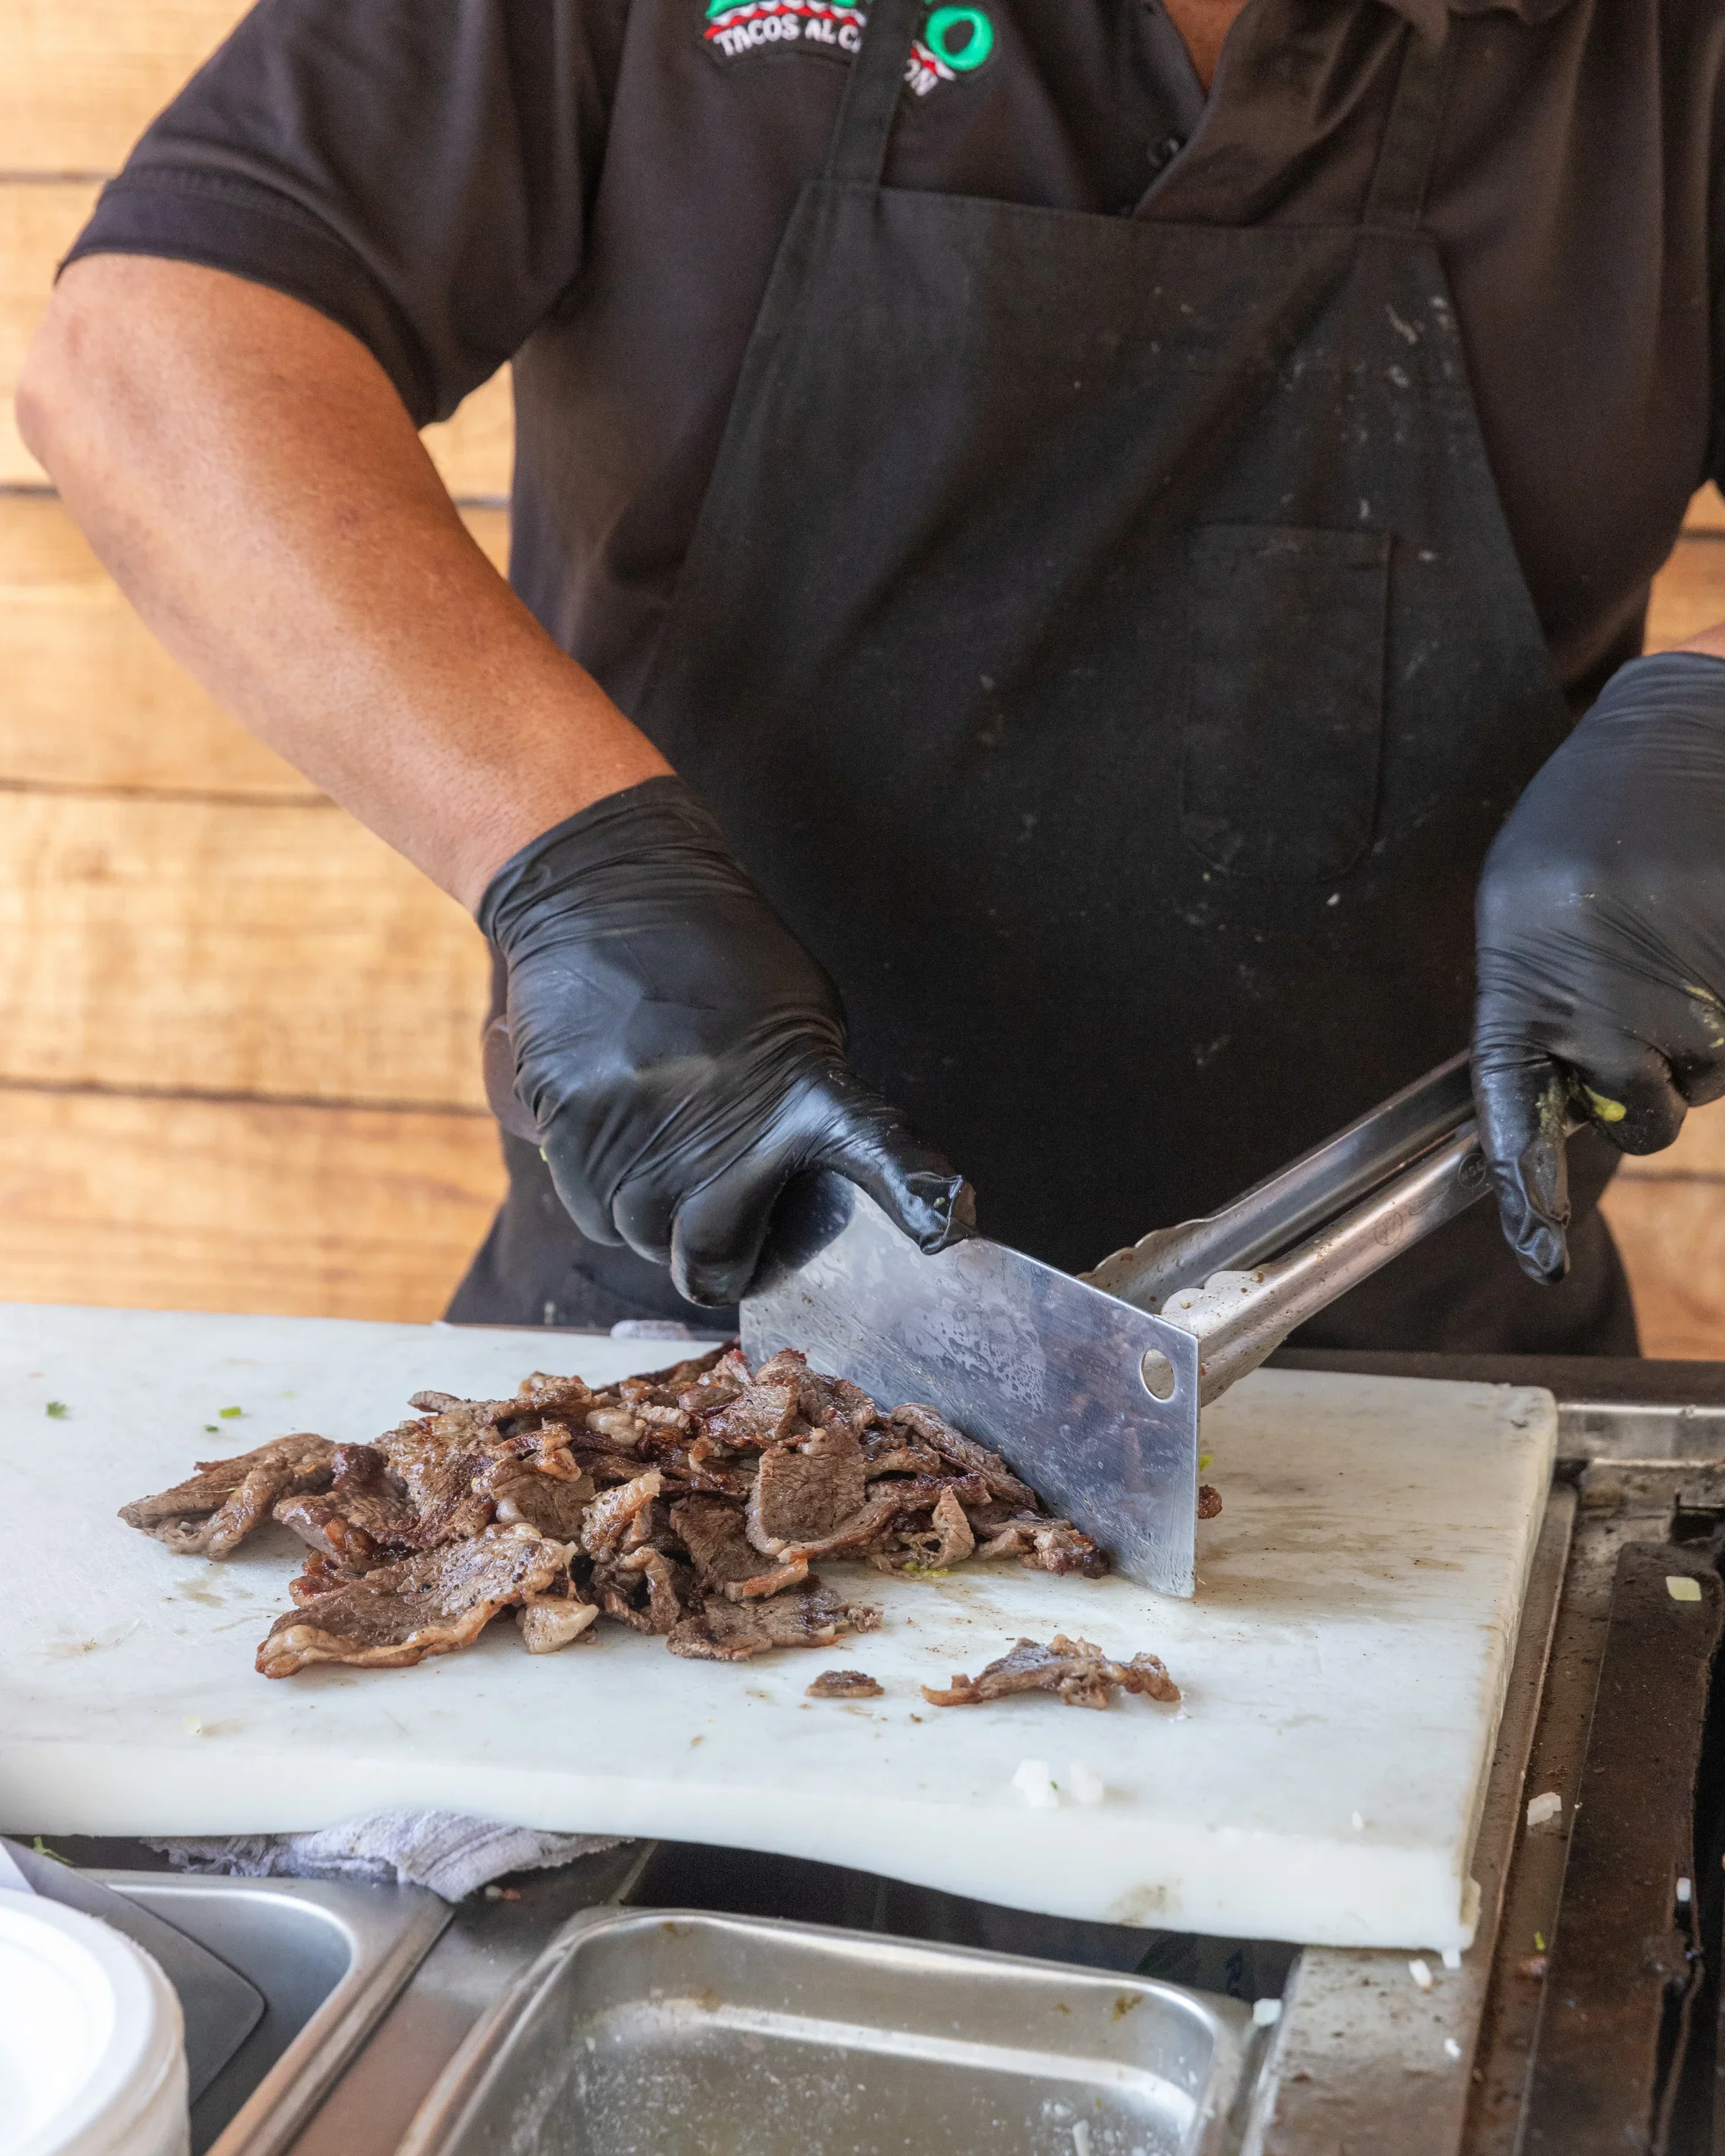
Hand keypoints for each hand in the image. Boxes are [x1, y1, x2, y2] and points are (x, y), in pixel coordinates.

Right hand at [481, 777, 972, 1304]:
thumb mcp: (800, 1018)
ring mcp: (640, 1137)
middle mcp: (724, 1125)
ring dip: (659, 1219)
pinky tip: (624, 1136)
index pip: (873, 1148)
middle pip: (713, 1263)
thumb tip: (799, 1186)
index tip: (944, 1223)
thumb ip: (809, 1109)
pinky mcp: (571, 1133)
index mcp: (803, 1086)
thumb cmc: (715, 959)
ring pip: (645, 1242)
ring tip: (667, 1148)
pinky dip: (609, 1195)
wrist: (606, 896)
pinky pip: (592, 1213)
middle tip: (725, 1221)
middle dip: (720, 1262)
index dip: (913, 1191)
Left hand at [1473, 652, 1724, 1280]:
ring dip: (1701, 1044)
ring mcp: (1688, 991)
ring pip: (1705, 1084)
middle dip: (1649, 1090)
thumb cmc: (1595, 820)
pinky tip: (1716, 942)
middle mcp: (1601, 993)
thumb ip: (1535, 1007)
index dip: (1526, 1187)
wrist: (1688, 730)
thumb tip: (1557, 1112)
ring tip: (1685, 947)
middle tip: (1651, 1007)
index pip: (1513, 1108)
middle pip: (1636, 1115)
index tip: (1536, 1251)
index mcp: (1523, 975)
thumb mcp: (1527, 908)